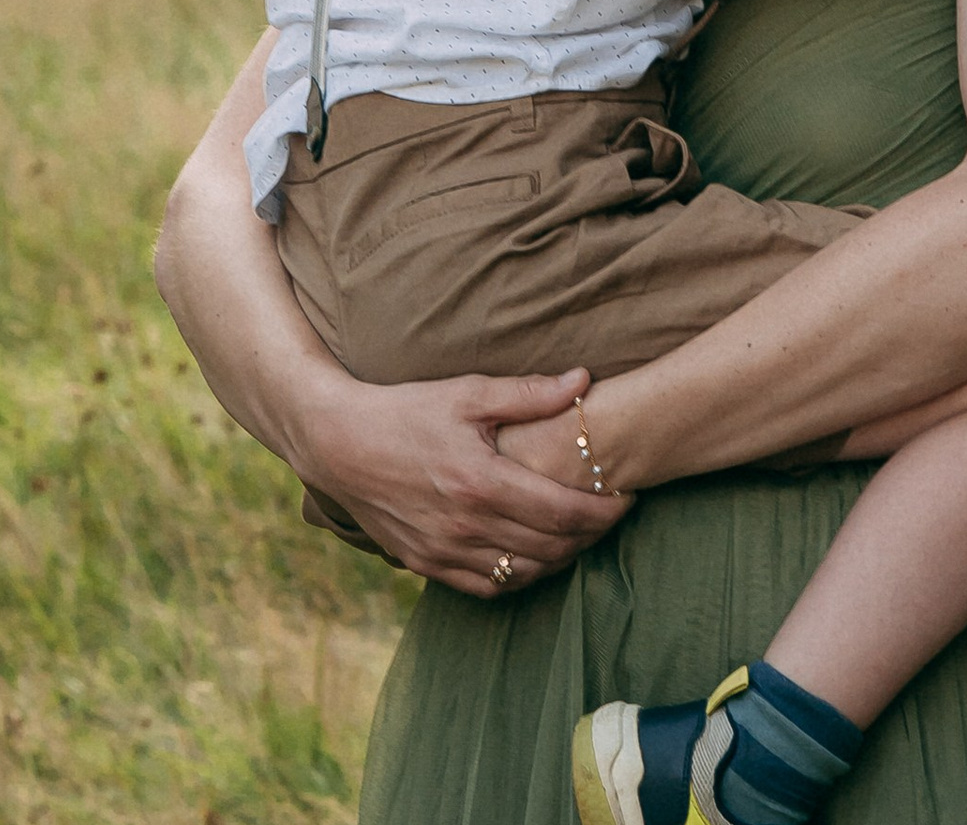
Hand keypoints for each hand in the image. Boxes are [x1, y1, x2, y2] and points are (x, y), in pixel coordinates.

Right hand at [295, 366, 628, 597]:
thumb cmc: (407, 411)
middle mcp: (465, 527)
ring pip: (522, 573)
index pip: (564, 513)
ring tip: (582, 532)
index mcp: (483, 483)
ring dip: (561, 558)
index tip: (628, 496)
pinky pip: (486, 587)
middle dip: (592, 534)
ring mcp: (443, 552)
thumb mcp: (468, 393)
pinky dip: (520, 575)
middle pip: (551, 547)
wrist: (338, 444)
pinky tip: (535, 554)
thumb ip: (530, 393)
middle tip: (613, 513)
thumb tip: (584, 381)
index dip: (605, 511)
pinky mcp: (424, 564)